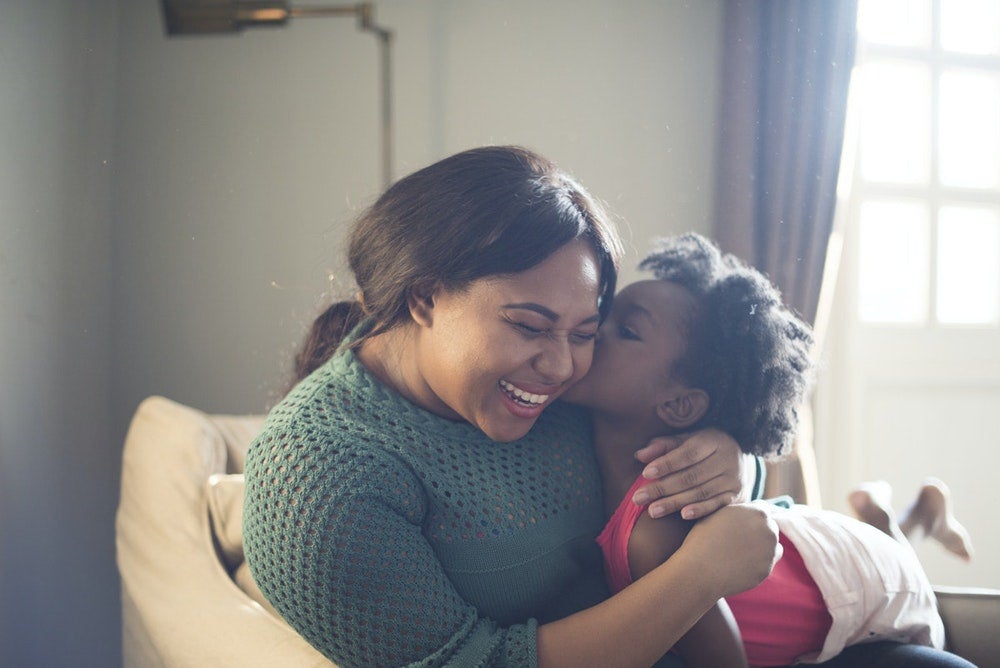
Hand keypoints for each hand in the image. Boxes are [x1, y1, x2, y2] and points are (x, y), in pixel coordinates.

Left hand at [632, 429, 754, 519]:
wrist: (742, 462)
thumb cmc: (705, 449)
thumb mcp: (687, 440)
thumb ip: (664, 446)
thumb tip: (639, 455)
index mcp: (714, 440)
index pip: (688, 453)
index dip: (666, 464)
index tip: (645, 473)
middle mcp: (728, 459)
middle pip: (691, 476)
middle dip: (662, 488)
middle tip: (638, 498)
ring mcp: (734, 479)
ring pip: (701, 493)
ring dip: (674, 503)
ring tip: (652, 510)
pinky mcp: (737, 497)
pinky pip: (716, 505)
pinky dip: (700, 510)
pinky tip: (682, 515)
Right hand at [679, 502, 780, 597]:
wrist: (698, 570)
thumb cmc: (702, 538)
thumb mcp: (717, 513)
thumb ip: (736, 509)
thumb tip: (743, 507)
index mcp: (757, 512)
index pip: (762, 508)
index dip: (750, 514)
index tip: (742, 522)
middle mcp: (769, 529)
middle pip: (769, 526)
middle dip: (758, 530)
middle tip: (739, 537)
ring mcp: (770, 550)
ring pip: (771, 544)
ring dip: (760, 546)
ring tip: (739, 550)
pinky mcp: (767, 569)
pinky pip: (768, 562)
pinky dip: (758, 562)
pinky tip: (741, 562)